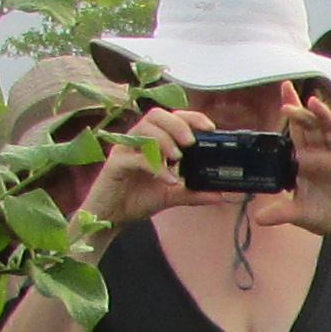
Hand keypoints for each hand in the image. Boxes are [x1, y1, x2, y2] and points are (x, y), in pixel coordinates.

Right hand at [85, 104, 209, 225]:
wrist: (111, 216)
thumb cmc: (136, 199)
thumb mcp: (170, 195)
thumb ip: (192, 192)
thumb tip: (218, 195)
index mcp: (153, 141)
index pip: (172, 117)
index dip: (191, 118)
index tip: (209, 128)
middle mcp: (138, 140)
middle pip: (156, 115)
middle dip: (177, 124)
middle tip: (190, 142)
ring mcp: (125, 149)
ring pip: (144, 129)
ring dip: (165, 140)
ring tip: (178, 158)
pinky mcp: (115, 164)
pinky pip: (135, 157)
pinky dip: (154, 165)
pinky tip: (167, 179)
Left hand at [256, 90, 330, 248]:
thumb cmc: (324, 215)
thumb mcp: (298, 214)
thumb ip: (279, 212)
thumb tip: (258, 218)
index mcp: (306, 161)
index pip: (297, 131)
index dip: (291, 112)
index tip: (283, 91)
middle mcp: (322, 155)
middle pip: (311, 127)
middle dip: (300, 113)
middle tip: (287, 104)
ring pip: (330, 131)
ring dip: (322, 116)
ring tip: (313, 102)